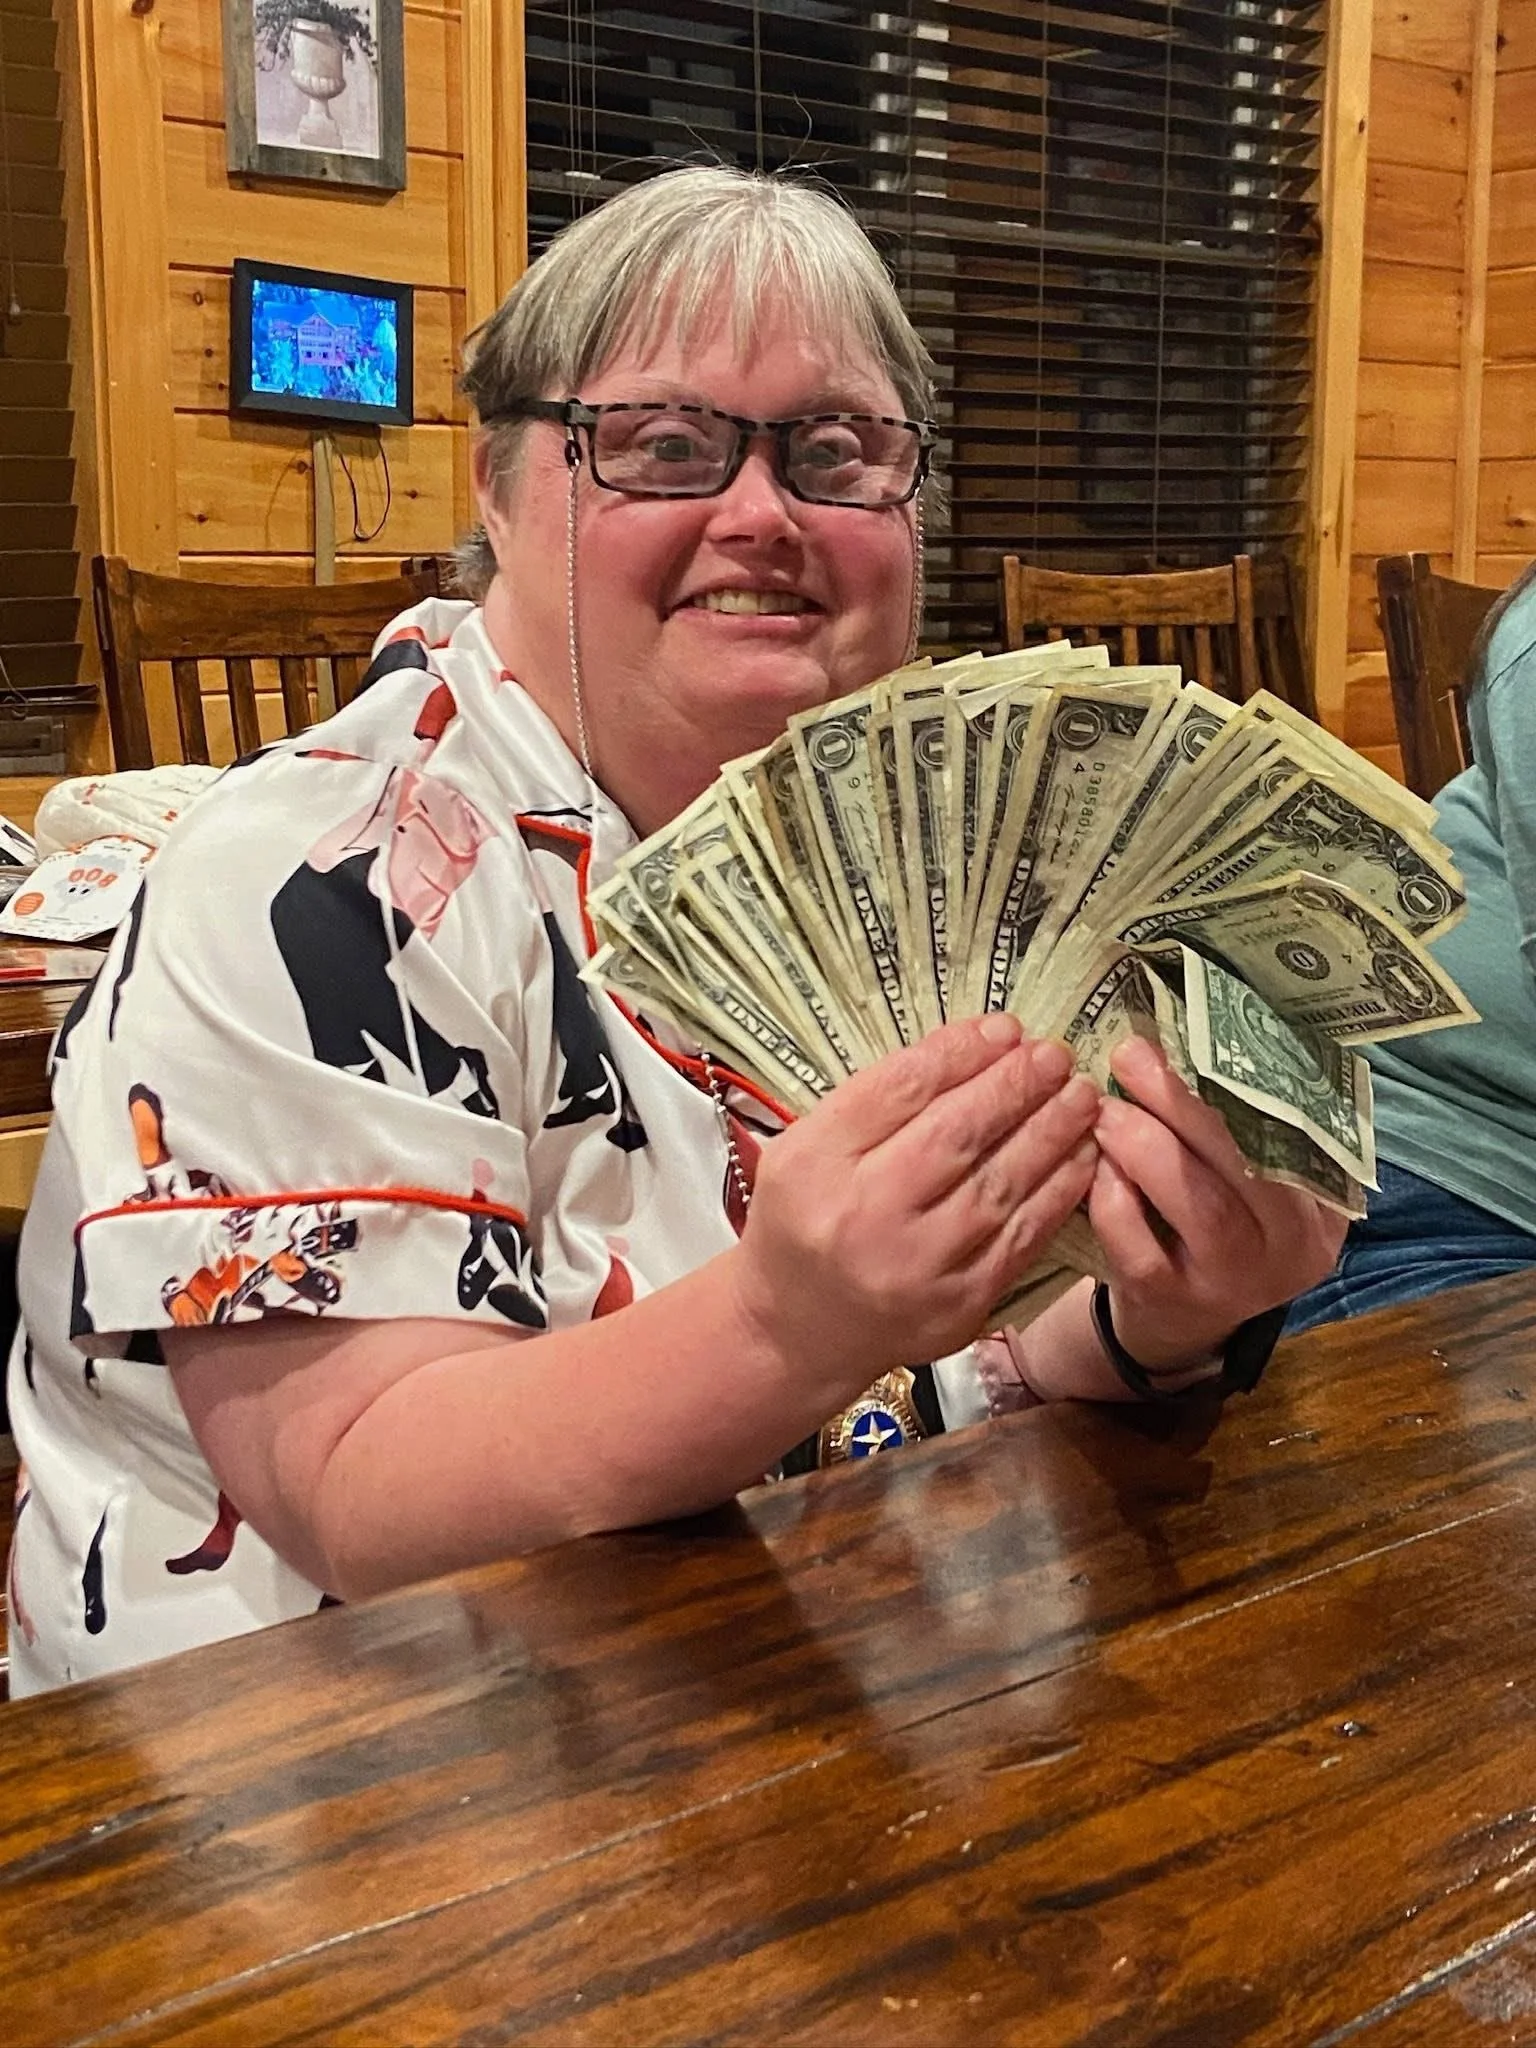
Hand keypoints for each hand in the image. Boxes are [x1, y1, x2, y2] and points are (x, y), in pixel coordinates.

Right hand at [731, 1015, 1099, 1388]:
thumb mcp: (807, 1147)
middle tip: (1055, 1054)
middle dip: (1015, 1086)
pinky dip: (1059, 1191)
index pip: (899, 1090)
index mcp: (815, 1163)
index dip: (961, 1053)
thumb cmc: (804, 1220)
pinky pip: (1021, 1237)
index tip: (1004, 1027)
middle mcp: (863, 1215)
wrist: (799, 1329)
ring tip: (1081, 1094)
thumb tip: (976, 1045)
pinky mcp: (958, 1304)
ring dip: (1051, 1132)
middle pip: (954, 1134)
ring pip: (998, 1184)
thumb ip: (874, 1100)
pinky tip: (1082, 1155)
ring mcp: (915, 1267)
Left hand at [1088, 1036, 1347, 1372]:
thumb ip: (1247, 1115)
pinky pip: (1141, 1247)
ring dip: (1147, 1146)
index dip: (1252, 1076)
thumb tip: (1200, 1021)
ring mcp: (1234, 1280)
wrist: (1184, 1317)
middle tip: (1134, 1053)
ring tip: (1105, 1106)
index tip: (1203, 1027)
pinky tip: (1095, 1164)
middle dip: (1188, 1102)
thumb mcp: (1254, 1175)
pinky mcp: (1172, 1300)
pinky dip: (1113, 1199)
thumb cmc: (1221, 1216)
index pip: (1302, 1128)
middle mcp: (1291, 1243)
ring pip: (1201, 1206)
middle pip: (1252, 1163)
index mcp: (1325, 1197)